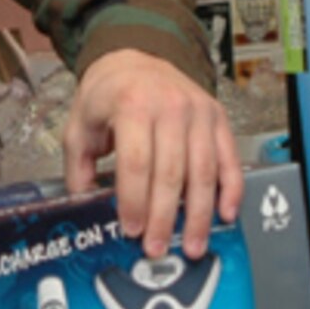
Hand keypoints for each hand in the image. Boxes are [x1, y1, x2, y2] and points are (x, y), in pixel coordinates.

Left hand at [62, 49, 241, 259]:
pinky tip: (224, 215)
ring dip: (199, 214)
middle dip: (165, 217)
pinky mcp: (218, 118)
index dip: (134, 201)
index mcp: (132, 105)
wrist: (136, 60)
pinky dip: (230, 190)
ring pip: (204, 172)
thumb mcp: (79, 125)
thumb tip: (84, 209)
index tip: (131, 229)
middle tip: (157, 248)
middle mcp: (170, 106)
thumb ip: (78, 168)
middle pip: (171, 172)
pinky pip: (229, 159)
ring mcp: (199, 112)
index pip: (136, 162)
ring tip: (192, 245)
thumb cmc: (108, 96)